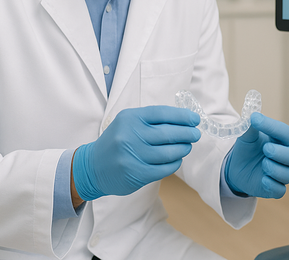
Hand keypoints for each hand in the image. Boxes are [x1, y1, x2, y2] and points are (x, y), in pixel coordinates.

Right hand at [72, 106, 200, 200]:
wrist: (92, 167)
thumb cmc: (117, 141)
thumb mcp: (128, 122)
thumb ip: (152, 120)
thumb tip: (184, 120)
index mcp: (130, 119)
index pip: (163, 114)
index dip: (183, 116)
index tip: (195, 119)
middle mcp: (130, 136)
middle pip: (169, 133)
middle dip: (187, 133)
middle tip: (195, 134)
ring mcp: (133, 156)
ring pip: (169, 152)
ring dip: (183, 149)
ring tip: (187, 146)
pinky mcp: (136, 174)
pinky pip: (164, 168)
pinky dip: (175, 163)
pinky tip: (177, 159)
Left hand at [224, 112, 288, 197]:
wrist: (237, 167)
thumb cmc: (248, 148)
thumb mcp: (247, 136)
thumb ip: (251, 127)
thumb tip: (253, 116)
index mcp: (283, 141)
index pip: (285, 133)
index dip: (273, 127)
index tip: (256, 120)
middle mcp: (286, 157)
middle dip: (280, 153)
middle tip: (266, 149)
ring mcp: (282, 173)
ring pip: (287, 175)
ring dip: (275, 169)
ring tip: (263, 164)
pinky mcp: (275, 189)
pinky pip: (280, 190)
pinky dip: (272, 185)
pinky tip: (263, 179)